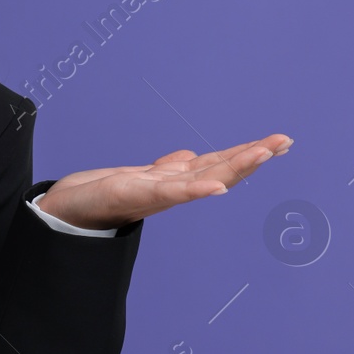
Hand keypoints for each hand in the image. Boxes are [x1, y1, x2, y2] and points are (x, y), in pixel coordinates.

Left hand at [36, 133, 294, 230]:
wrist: (68, 212)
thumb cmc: (103, 195)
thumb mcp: (141, 175)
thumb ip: (168, 167)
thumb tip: (190, 156)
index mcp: (175, 180)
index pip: (218, 164)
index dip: (247, 153)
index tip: (279, 142)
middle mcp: (172, 188)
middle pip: (220, 170)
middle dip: (252, 157)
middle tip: (284, 142)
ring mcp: (157, 193)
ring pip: (204, 179)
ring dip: (235, 167)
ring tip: (263, 153)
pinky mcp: (136, 195)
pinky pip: (172, 193)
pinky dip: (197, 190)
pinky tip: (218, 186)